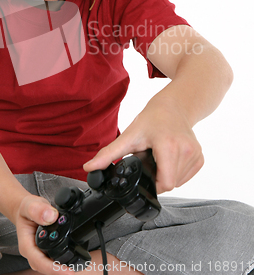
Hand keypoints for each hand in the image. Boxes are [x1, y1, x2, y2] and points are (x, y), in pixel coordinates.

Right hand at [15, 194, 70, 274]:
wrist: (27, 209)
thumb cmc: (26, 208)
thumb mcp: (30, 205)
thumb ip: (38, 210)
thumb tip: (50, 216)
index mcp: (26, 245)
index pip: (39, 262)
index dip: (53, 269)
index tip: (67, 271)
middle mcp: (33, 252)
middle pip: (46, 268)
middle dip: (60, 271)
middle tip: (76, 269)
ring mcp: (40, 252)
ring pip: (51, 265)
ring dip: (62, 267)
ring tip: (77, 265)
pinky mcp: (47, 250)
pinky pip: (55, 257)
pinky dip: (63, 258)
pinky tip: (72, 255)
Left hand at [83, 101, 203, 194]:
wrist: (175, 105)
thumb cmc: (154, 117)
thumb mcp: (130, 135)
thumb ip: (109, 154)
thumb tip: (89, 167)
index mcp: (169, 146)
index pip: (165, 184)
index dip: (152, 183)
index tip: (145, 171)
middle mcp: (186, 150)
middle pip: (170, 183)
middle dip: (157, 176)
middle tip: (151, 159)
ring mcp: (196, 154)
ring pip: (179, 182)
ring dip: (167, 174)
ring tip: (160, 156)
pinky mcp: (200, 157)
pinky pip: (186, 176)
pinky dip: (177, 172)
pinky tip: (170, 157)